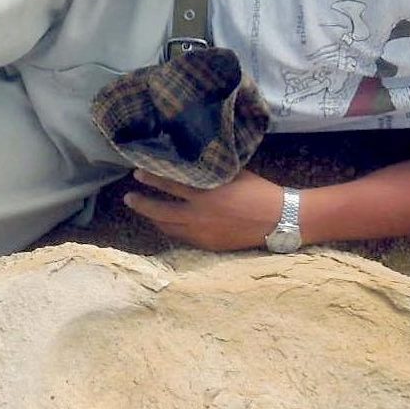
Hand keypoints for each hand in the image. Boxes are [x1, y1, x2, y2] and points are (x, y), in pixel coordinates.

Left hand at [122, 170, 286, 251]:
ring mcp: (203, 233)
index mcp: (206, 193)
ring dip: (155, 219)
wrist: (279, 220)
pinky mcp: (209, 245)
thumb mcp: (235, 174)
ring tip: (146, 212)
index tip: (138, 173)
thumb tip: (195, 163)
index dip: (152, 178)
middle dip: (142, 204)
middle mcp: (200, 214)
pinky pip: (183, 238)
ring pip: (169, 228)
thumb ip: (212, 172)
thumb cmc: (259, 192)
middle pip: (160, 211)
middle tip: (130, 198)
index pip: (170, 184)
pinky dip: (172, 230)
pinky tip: (168, 225)